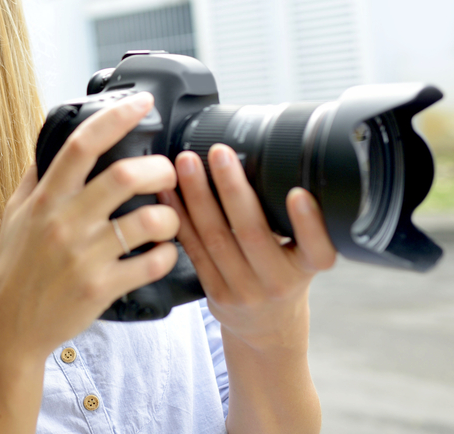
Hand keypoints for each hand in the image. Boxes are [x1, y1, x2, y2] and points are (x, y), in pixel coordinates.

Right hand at [0, 93, 181, 433]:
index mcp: (46, 199)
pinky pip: (150, 264)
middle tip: (168, 173)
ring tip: (170, 219)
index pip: (81, 145)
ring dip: (170, 217)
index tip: (142, 103)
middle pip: (124, 176)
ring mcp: (83, 256)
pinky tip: (162, 253)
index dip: (116, 118)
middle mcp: (65, 222)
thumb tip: (52, 144)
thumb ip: (36, 178)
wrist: (8, 325)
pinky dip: (165, 255)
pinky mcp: (100, 288)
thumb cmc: (14, 267)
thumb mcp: (15, 214)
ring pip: (147, 221)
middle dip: (158, 169)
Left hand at [161, 144, 336, 349]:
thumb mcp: (301, 258)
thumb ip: (291, 226)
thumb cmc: (283, 280)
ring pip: (216, 238)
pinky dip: (179, 217)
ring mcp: (242, 290)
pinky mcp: (213, 292)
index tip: (299, 193)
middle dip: (233, 189)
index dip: (308, 224)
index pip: (317, 250)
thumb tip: (269, 162)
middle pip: (253, 234)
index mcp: (307, 270)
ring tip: (187, 163)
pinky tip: (168, 192)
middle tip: (220, 153)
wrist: (267, 333)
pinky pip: (193, 250)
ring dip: (198, 196)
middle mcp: (277, 283)